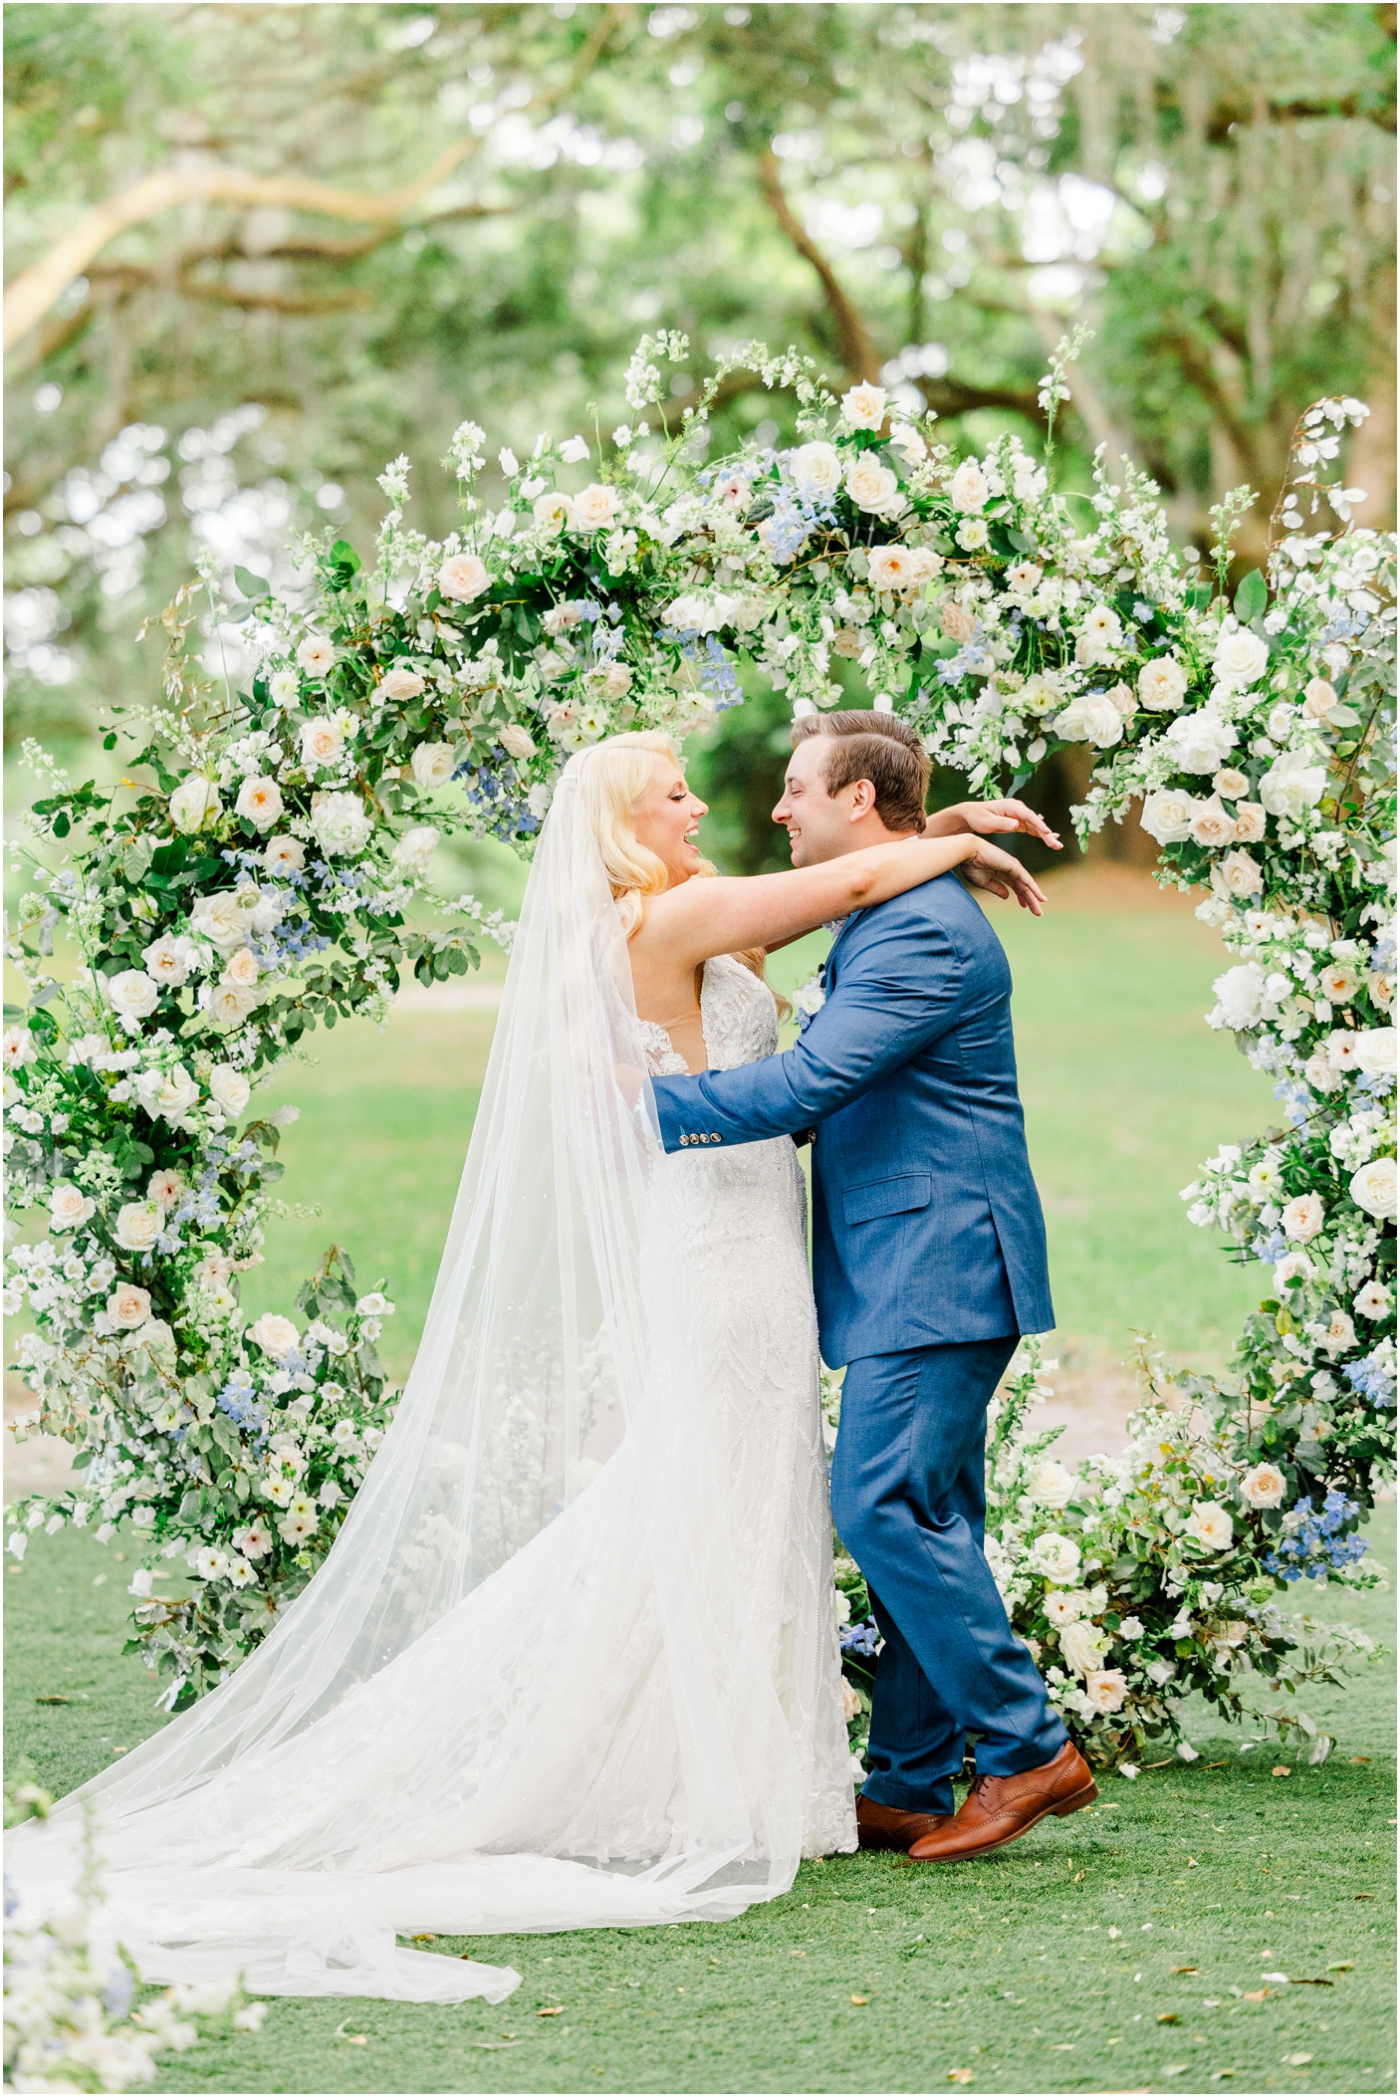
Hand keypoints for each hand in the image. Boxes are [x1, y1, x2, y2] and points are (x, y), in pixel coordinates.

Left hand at [933, 798, 1061, 850]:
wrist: (971, 814)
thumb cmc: (977, 817)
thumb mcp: (987, 822)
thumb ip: (1001, 823)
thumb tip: (1016, 824)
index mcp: (1011, 806)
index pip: (1028, 816)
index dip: (1038, 824)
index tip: (1047, 833)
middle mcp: (1018, 809)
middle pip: (1035, 821)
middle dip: (1046, 833)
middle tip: (1056, 844)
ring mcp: (1019, 815)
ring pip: (1036, 826)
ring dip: (1046, 836)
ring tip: (1057, 846)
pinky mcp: (1018, 822)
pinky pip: (1032, 829)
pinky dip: (1040, 835)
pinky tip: (1050, 840)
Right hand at [960, 838, 1046, 914]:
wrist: (968, 853)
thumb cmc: (972, 866)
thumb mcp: (984, 882)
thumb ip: (997, 889)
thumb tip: (1007, 897)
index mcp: (1002, 872)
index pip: (1015, 886)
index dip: (1020, 896)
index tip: (1024, 906)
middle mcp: (1010, 869)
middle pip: (1023, 887)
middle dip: (1030, 899)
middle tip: (1037, 913)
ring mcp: (1014, 867)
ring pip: (1027, 885)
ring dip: (1034, 898)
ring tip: (1039, 911)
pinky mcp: (1015, 866)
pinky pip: (1027, 880)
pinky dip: (1034, 889)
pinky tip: (1039, 898)